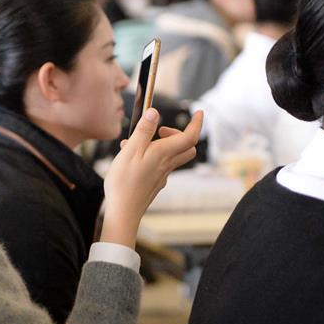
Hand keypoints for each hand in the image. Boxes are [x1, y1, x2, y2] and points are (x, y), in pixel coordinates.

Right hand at [100, 108, 203, 247]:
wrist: (123, 211)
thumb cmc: (124, 182)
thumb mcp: (131, 150)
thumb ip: (143, 131)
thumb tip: (155, 113)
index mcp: (163, 154)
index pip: (189, 136)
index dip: (197, 123)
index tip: (199, 112)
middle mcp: (166, 164)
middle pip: (186, 147)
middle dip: (179, 134)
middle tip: (160, 130)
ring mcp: (161, 175)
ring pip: (173, 156)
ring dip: (163, 145)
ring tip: (138, 143)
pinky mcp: (154, 183)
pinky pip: (160, 166)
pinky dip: (152, 157)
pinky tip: (133, 159)